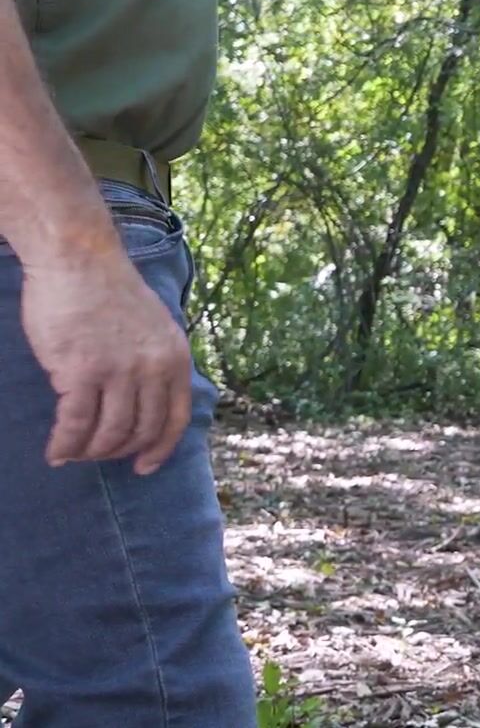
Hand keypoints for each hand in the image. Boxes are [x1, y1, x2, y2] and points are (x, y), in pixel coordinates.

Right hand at [23, 251, 193, 474]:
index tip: (145, 467)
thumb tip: (145, 402)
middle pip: (142, 431)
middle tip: (96, 456)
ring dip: (90, 452)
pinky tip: (55, 452)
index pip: (176, 418)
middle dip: (118, 452)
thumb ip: (155, 363)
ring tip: (73, 453)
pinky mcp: (82, 371)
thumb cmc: (109, 292)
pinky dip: (65, 445)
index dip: (161, 449)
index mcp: (175, 358)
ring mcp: (120, 371)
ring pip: (109, 434)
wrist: (79, 261)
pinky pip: (76, 424)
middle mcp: (154, 368)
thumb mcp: (154, 328)